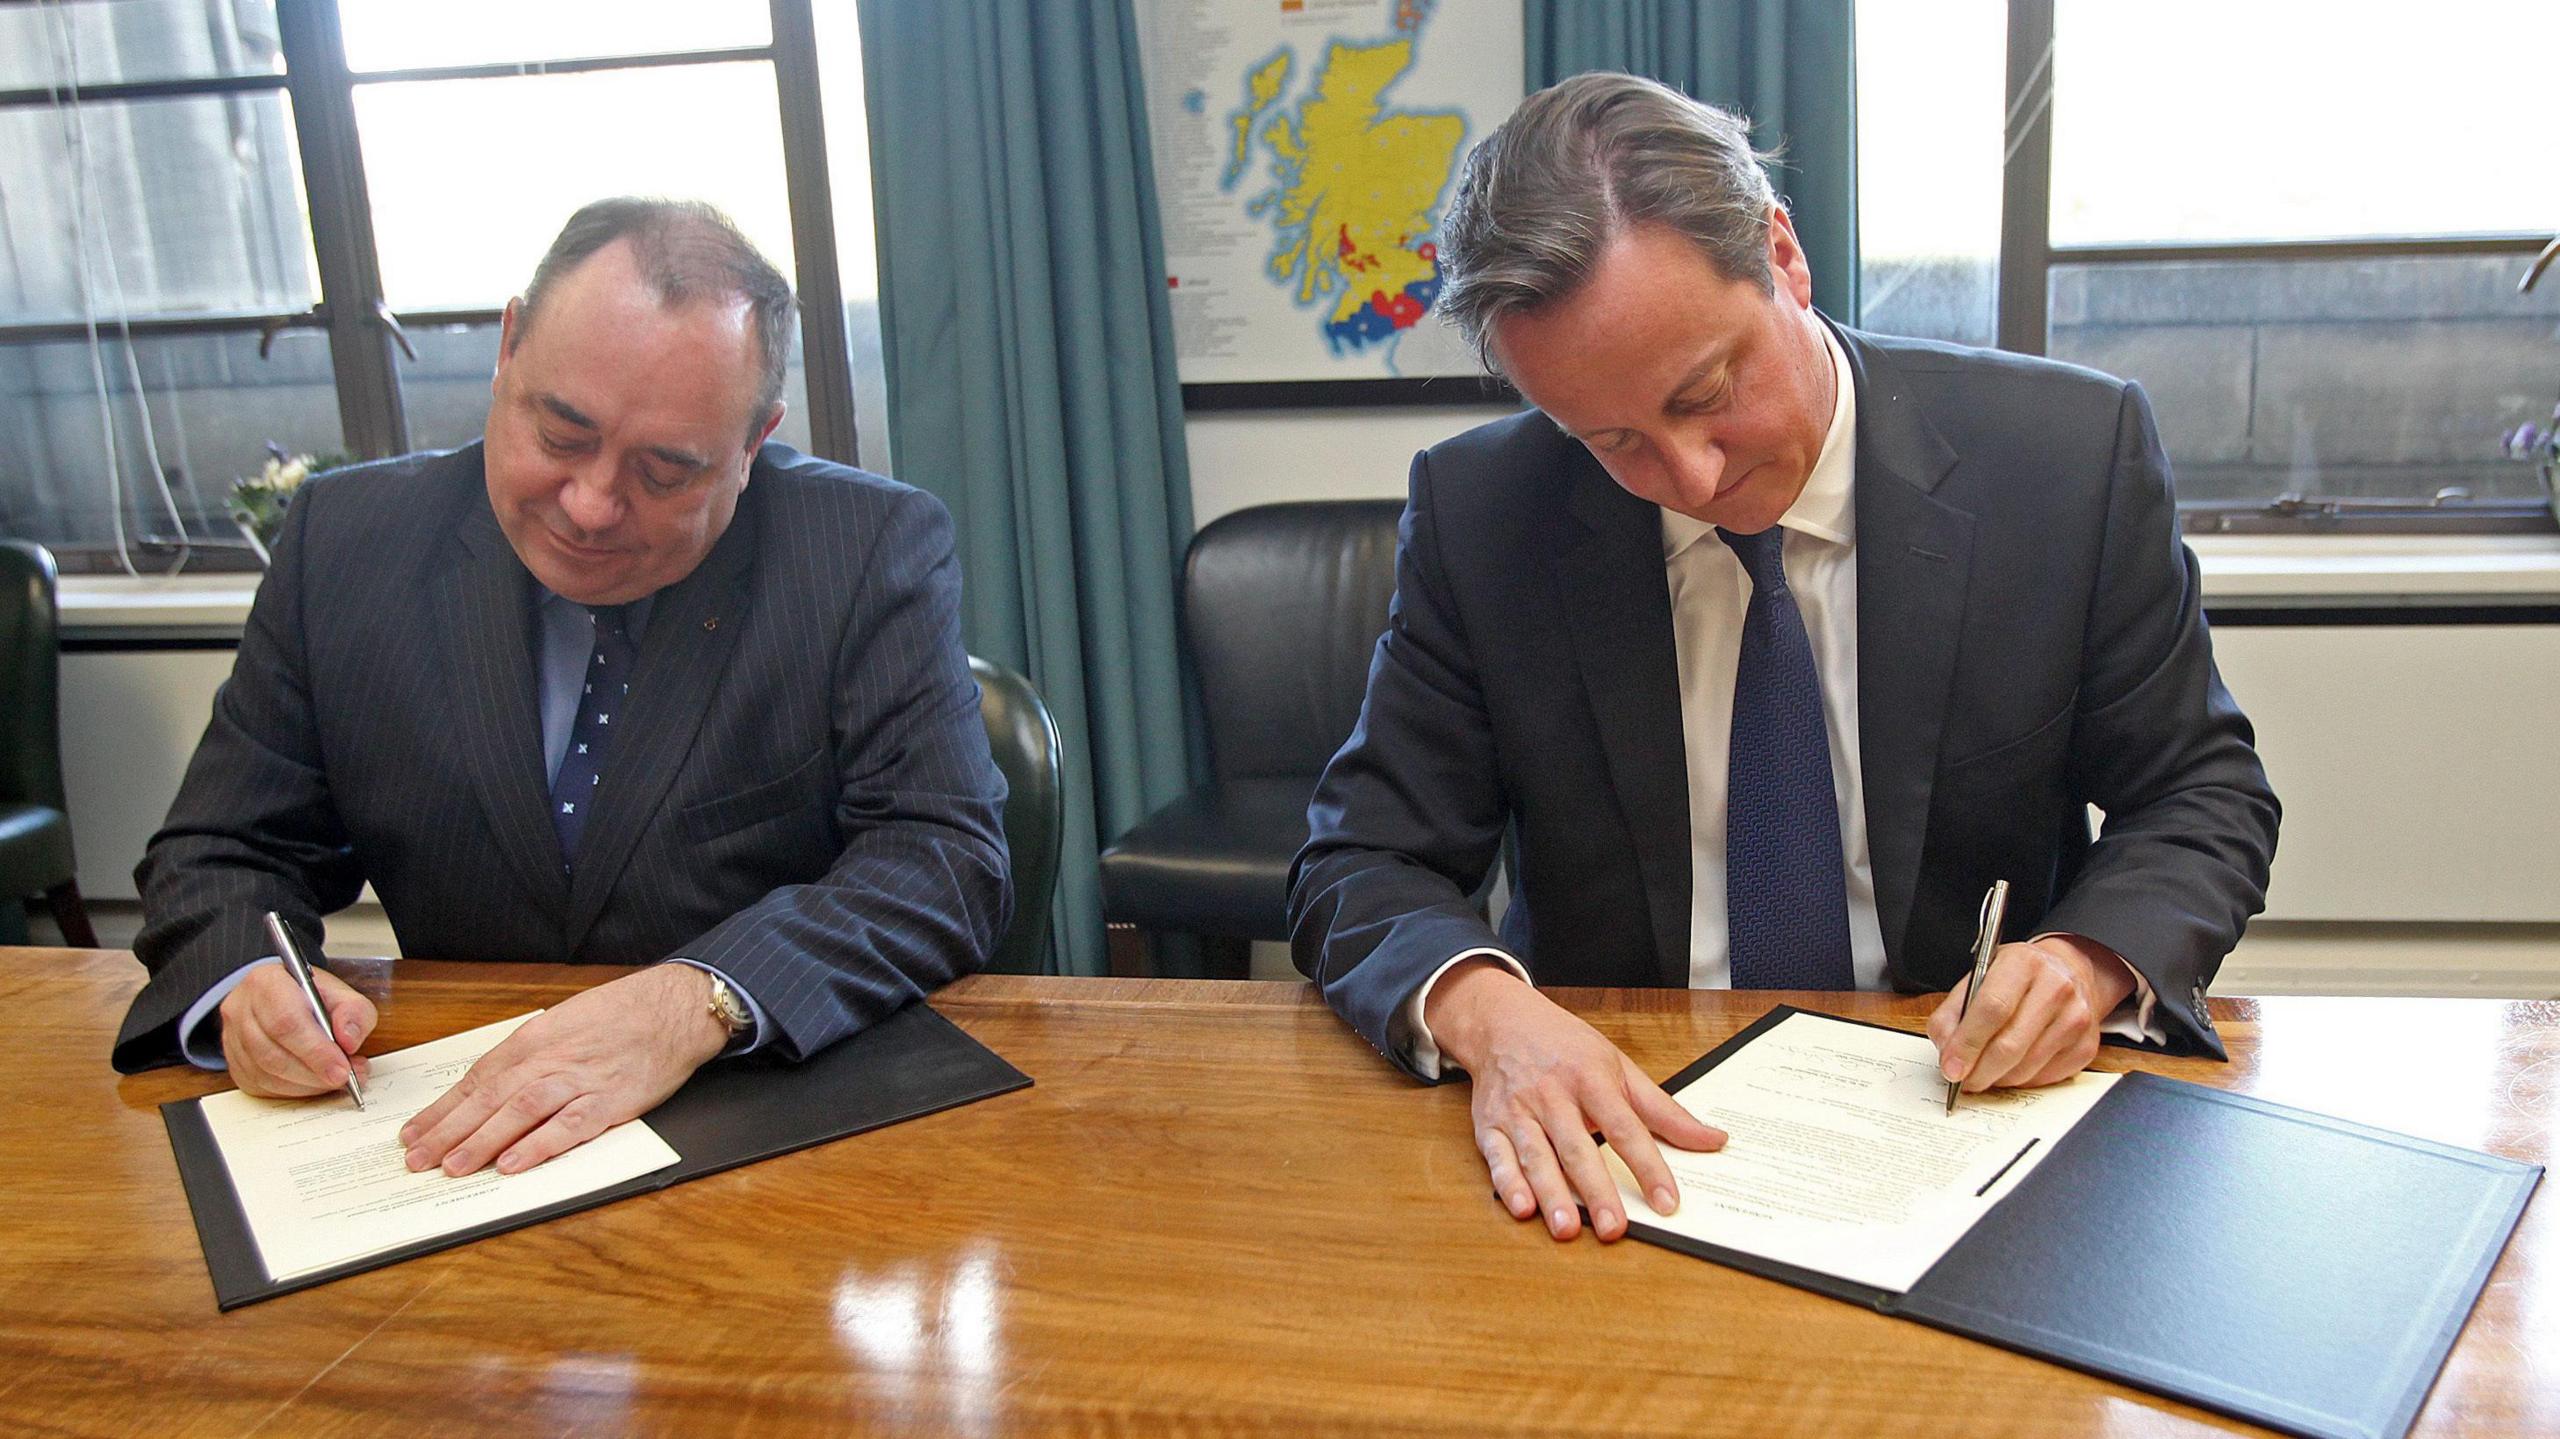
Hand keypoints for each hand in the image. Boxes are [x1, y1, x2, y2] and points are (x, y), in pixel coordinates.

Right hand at [220, 961, 375, 1097]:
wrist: (282, 998)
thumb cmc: (310, 996)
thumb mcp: (341, 993)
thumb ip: (354, 1011)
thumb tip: (349, 1040)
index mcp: (266, 983)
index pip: (286, 1021)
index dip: (315, 1050)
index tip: (342, 1068)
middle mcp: (241, 1010)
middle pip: (272, 1053)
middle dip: (313, 1072)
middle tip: (344, 1078)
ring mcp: (232, 1039)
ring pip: (265, 1074)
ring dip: (306, 1084)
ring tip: (336, 1079)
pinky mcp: (234, 1064)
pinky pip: (261, 1086)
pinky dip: (294, 1090)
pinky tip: (315, 1083)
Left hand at [399, 965, 729, 1176]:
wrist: (674, 1008)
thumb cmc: (621, 1014)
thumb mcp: (563, 1023)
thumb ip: (529, 1056)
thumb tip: (492, 1090)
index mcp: (534, 1039)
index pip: (477, 1079)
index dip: (442, 1109)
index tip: (413, 1133)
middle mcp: (549, 1059)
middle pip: (488, 1098)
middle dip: (447, 1131)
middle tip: (416, 1159)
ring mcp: (579, 1080)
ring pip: (518, 1112)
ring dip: (482, 1141)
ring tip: (452, 1166)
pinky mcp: (609, 1101)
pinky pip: (567, 1126)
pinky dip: (537, 1146)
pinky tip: (512, 1164)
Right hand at [1428, 959, 1727, 1242]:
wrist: (1502, 1022)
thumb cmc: (1566, 1048)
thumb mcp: (1619, 1068)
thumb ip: (1664, 1110)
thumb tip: (1712, 1139)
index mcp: (1590, 1079)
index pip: (1625, 1128)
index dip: (1647, 1166)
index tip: (1667, 1201)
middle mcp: (1552, 1095)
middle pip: (1578, 1148)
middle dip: (1596, 1191)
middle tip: (1615, 1229)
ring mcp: (1518, 1111)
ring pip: (1537, 1157)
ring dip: (1551, 1195)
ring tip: (1568, 1229)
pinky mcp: (1489, 1125)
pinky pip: (1498, 1158)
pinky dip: (1508, 1184)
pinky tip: (1523, 1208)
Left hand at [1927, 934, 2135, 1093]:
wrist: (2070, 974)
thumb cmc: (2018, 978)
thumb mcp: (1979, 977)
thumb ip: (1953, 1012)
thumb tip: (1946, 1051)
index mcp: (2023, 963)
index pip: (1992, 1008)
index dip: (1967, 1043)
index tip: (1951, 1067)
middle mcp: (2056, 987)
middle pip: (2010, 1044)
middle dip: (1979, 1071)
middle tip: (1962, 1080)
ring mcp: (2076, 1018)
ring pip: (2026, 1067)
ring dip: (1997, 1078)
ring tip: (1983, 1072)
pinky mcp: (2086, 1046)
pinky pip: (2044, 1077)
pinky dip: (2020, 1080)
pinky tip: (2011, 1068)